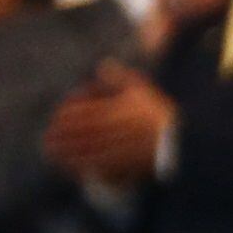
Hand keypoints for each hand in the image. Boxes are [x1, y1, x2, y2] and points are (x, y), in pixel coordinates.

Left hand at [42, 64, 174, 185]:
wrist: (186, 143)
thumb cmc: (164, 116)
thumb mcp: (145, 91)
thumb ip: (123, 77)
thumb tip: (103, 64)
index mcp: (117, 112)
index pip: (82, 113)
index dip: (65, 117)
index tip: (56, 118)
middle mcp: (114, 132)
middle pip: (79, 134)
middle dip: (60, 137)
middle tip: (46, 139)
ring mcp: (119, 150)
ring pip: (84, 152)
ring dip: (65, 153)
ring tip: (51, 154)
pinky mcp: (125, 166)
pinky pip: (97, 168)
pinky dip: (81, 168)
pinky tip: (71, 168)